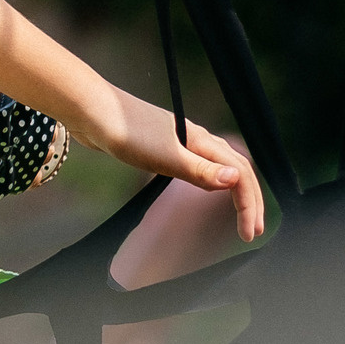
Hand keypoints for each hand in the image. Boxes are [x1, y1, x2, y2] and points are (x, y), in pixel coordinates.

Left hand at [82, 92, 266, 243]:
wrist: (91, 110)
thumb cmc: (126, 131)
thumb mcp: (166, 156)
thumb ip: (200, 170)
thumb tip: (236, 181)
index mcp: (202, 141)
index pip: (240, 174)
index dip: (249, 204)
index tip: (250, 233)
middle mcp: (197, 139)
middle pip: (236, 169)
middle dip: (249, 200)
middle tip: (253, 231)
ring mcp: (180, 141)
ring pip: (220, 165)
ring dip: (234, 190)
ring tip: (240, 213)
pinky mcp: (163, 145)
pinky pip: (199, 165)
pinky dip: (212, 181)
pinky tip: (204, 187)